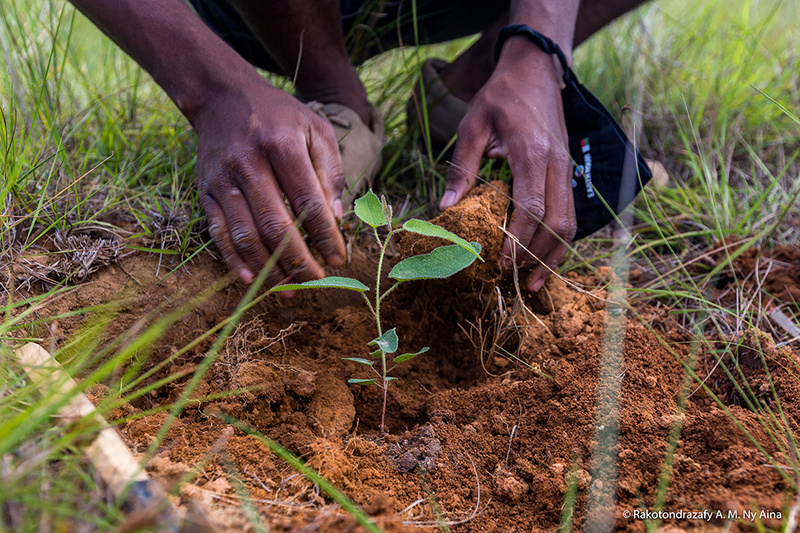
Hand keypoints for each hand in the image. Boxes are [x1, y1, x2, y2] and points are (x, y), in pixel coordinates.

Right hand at [193, 77, 346, 286]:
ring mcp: (222, 179)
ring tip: (289, 289)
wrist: (222, 96)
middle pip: (275, 225)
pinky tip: (252, 279)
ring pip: (246, 235)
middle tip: (316, 281)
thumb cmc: (280, 116)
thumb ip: (331, 172)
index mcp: (281, 146)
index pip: (308, 202)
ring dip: (268, 268)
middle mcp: (248, 164)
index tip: (339, 257)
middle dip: (299, 260)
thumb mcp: (316, 129)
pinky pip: (219, 233)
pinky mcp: (205, 191)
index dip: (325, 236)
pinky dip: (234, 260)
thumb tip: (335, 219)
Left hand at [441, 47, 576, 291]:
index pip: (530, 207)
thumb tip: (445, 207)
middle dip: (538, 257)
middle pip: (557, 222)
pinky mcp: (568, 172)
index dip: (517, 241)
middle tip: (515, 281)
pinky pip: (570, 213)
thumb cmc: (500, 96)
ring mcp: (567, 168)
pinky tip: (543, 257)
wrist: (536, 70)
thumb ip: (462, 168)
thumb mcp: (472, 125)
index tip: (500, 264)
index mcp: (531, 152)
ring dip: (553, 255)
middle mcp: (556, 164)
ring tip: (532, 281)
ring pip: (570, 222)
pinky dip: (559, 240)